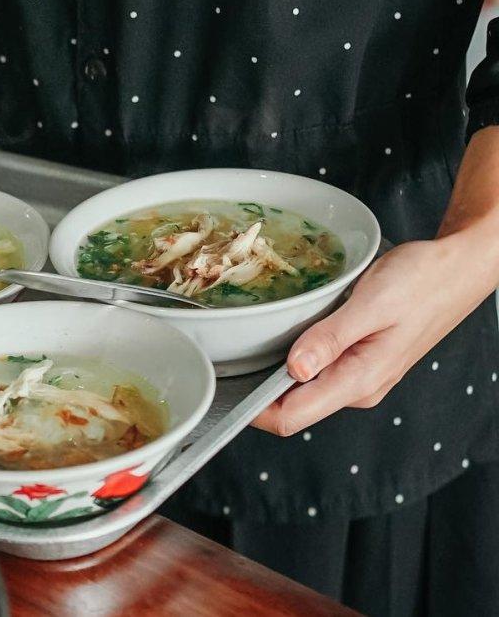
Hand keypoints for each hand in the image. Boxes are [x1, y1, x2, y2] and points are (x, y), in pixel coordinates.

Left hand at [252, 237, 496, 435]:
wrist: (458, 267)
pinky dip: (296, 359)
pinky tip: (286, 335)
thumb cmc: (422, 281)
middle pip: (292, 406)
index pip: (292, 417)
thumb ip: (331, 339)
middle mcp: (357, 387)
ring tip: (254, 343)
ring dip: (276, 372)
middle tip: (229, 357)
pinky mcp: (360, 362)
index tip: (224, 389)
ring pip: (303, 389)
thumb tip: (295, 369)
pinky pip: (317, 371)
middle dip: (258, 389)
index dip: (252, 410)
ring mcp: (359, 377)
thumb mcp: (372, 304)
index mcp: (359, 380)